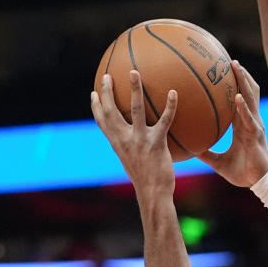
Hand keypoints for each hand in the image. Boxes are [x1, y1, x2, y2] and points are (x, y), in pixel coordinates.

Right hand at [91, 71, 176, 196]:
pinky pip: (164, 120)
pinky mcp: (156, 143)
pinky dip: (170, 106)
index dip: (96, 107)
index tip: (93, 93)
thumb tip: (141, 145)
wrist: (153, 194)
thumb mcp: (136, 164)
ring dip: (134, 89)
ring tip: (134, 72)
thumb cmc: (148, 182)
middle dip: (106, 91)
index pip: (102, 122)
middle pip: (111, 110)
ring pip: (135, 108)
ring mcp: (139, 140)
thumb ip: (135, 150)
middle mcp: (125, 139)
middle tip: (107, 75)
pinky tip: (174, 93)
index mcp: (117, 144)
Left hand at [195, 61, 267, 186]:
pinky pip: (249, 118)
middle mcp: (250, 121)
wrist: (256, 184)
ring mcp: (255, 126)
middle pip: (248, 93)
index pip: (240, 100)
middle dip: (241, 76)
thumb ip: (205, 152)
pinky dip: (243, 107)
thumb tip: (188, 150)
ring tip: (236, 67)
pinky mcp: (256, 135)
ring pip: (251, 98)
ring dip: (244, 82)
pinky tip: (236, 97)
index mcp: (242, 125)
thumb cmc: (241, 172)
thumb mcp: (217, 161)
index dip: (236, 85)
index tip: (226, 71)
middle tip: (230, 61)